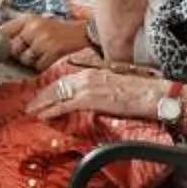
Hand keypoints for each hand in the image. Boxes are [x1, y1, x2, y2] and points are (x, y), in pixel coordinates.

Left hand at [0, 12, 89, 70]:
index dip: (2, 43)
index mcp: (27, 19)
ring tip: (40, 54)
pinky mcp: (53, 50)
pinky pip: (38, 65)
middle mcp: (34, 27)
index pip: (3, 31)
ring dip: (31, 62)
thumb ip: (19, 30)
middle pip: (12, 48)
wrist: (80, 33)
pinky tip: (47, 59)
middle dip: (19, 55)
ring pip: (25, 59)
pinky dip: (42, 66)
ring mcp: (44, 39)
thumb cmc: (55, 30)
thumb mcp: (36, 23)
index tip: (4, 49)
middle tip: (29, 53)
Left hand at [27, 64, 161, 123]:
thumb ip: (100, 89)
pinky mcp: (92, 98)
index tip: (42, 96)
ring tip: (33, 111)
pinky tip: (44, 115)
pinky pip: (66, 104)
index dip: (52, 89)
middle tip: (31, 105)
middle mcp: (89, 76)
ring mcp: (89, 86)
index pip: (66, 79)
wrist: (155, 94)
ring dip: (43, 103)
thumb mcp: (116, 86)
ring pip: (58, 93)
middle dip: (43, 96)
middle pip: (58, 85)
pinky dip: (53, 110)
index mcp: (94, 72)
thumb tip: (91, 99)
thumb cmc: (141, 92)